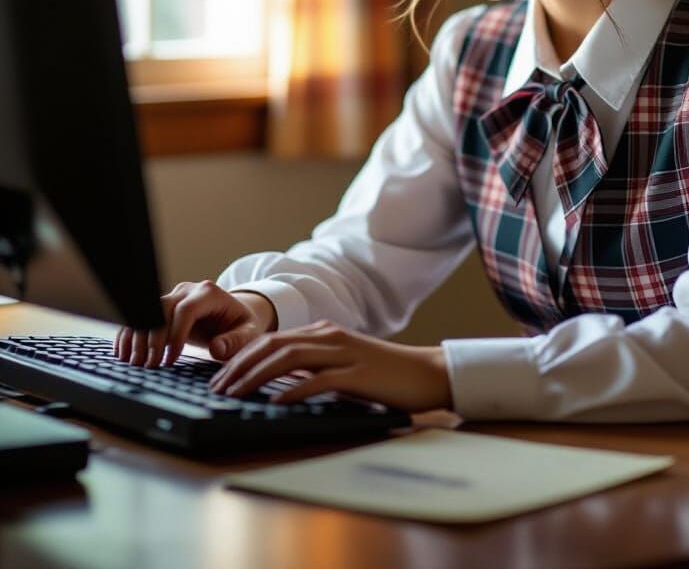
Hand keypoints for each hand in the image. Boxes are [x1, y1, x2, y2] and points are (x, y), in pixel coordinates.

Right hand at [112, 280, 277, 367]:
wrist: (234, 315)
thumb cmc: (241, 325)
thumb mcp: (248, 333)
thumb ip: (235, 341)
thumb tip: (216, 349)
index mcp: (210, 293)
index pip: (187, 310)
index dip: (176, 334)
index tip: (172, 359)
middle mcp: (188, 290)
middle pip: (162, 309)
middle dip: (154, 339)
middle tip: (150, 366)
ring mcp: (173, 296)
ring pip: (147, 312)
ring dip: (138, 338)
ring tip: (136, 364)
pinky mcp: (161, 307)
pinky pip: (141, 317)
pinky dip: (130, 334)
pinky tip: (123, 354)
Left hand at [207, 320, 452, 412]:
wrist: (425, 373)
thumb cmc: (383, 375)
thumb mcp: (342, 366)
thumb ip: (312, 369)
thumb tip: (274, 385)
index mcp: (324, 333)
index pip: (272, 339)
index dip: (241, 357)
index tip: (220, 377)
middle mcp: (330, 337)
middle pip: (274, 345)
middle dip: (240, 366)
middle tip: (216, 388)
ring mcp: (344, 354)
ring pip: (289, 358)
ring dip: (257, 376)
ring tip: (235, 394)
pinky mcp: (358, 375)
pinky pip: (318, 380)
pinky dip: (292, 391)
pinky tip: (275, 403)